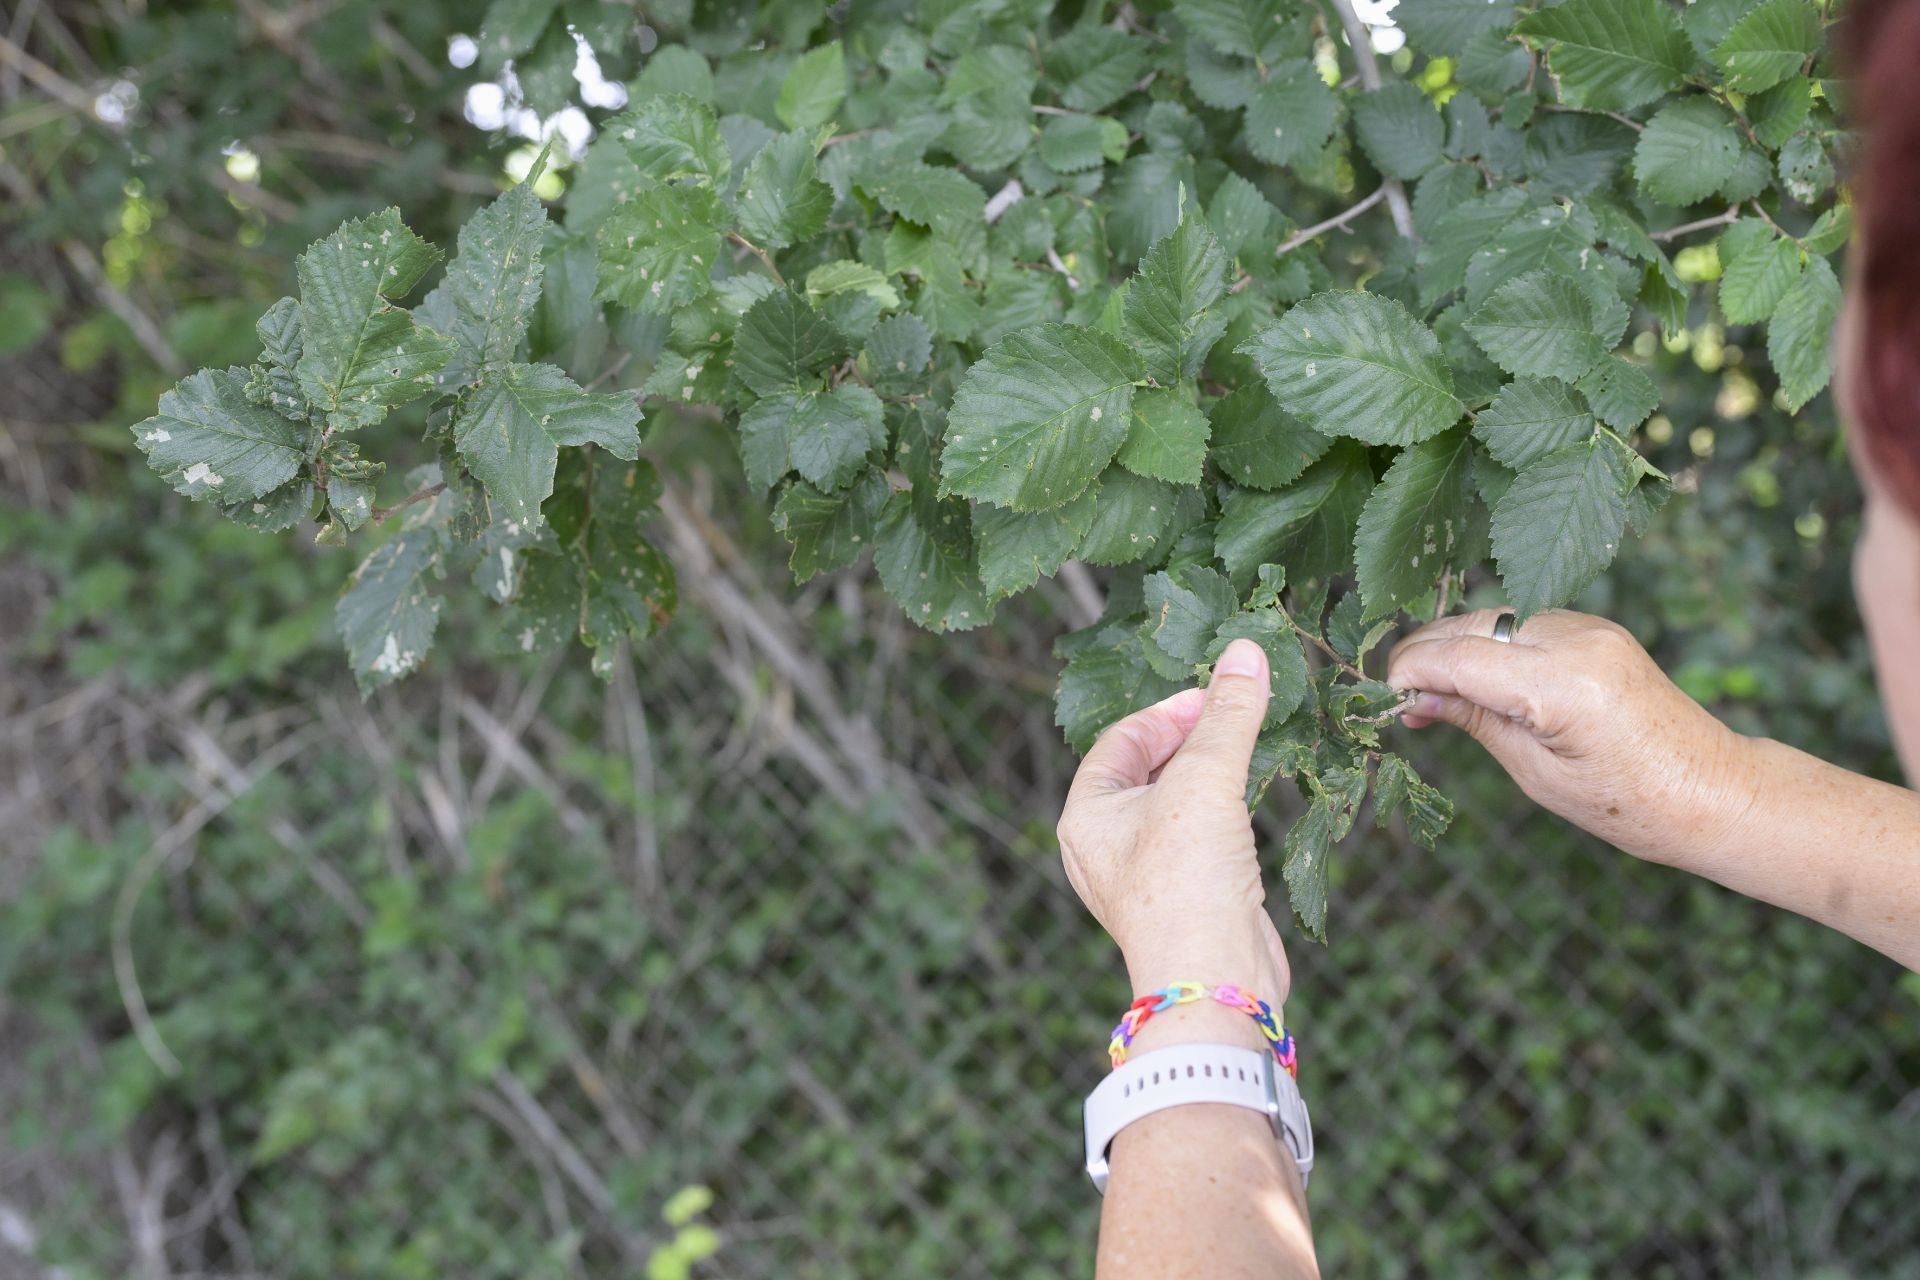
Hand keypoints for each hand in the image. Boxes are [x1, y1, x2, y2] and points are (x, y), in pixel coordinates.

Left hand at [1057, 638, 1290, 1039]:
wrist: (1214, 981)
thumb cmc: (1188, 881)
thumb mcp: (1206, 782)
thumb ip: (1227, 716)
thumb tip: (1246, 651)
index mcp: (1086, 815)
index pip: (1120, 740)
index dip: (1167, 710)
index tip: (1214, 694)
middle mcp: (1105, 845)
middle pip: (1147, 769)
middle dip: (1191, 738)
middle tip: (1235, 714)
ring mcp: (1144, 874)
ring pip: (1175, 804)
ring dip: (1210, 773)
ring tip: (1249, 747)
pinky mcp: (1184, 896)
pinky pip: (1197, 837)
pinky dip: (1222, 810)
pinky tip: (1252, 800)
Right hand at [1385, 608, 1758, 868]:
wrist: (1712, 790)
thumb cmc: (1629, 803)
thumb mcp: (1536, 773)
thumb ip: (1474, 720)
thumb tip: (1415, 698)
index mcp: (1563, 685)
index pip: (1458, 657)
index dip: (1411, 672)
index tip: (1384, 697)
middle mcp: (1576, 640)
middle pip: (1470, 625)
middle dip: (1425, 654)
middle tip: (1401, 698)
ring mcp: (1590, 627)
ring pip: (1492, 617)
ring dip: (1456, 646)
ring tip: (1436, 695)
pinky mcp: (1596, 629)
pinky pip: (1523, 623)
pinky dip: (1490, 645)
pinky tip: (1479, 681)